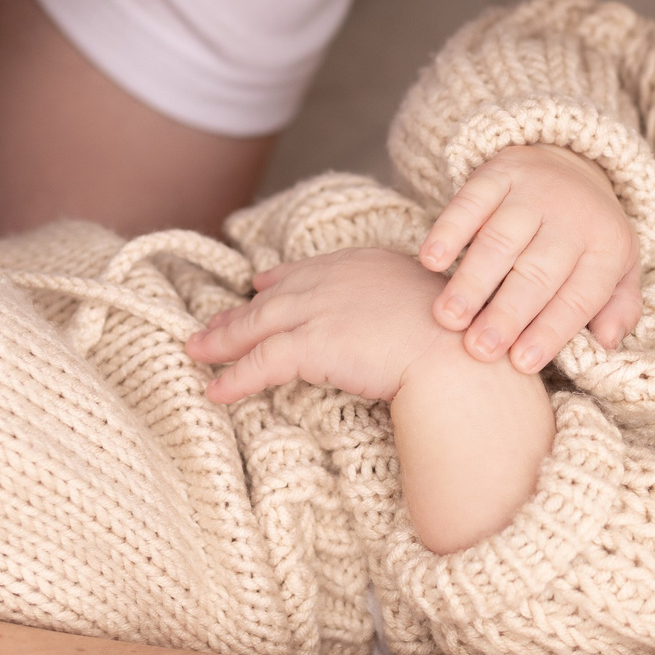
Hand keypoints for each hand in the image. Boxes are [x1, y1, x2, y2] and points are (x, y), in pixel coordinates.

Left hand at [187, 248, 454, 402]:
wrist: (457, 353)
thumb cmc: (458, 338)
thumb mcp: (429, 303)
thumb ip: (402, 305)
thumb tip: (397, 325)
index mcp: (365, 264)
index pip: (309, 271)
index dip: (278, 281)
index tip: (258, 287)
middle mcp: (336, 279)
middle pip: (273, 297)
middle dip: (238, 312)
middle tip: (210, 325)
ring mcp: (321, 308)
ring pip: (257, 325)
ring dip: (222, 341)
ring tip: (196, 353)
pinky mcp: (311, 343)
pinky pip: (260, 362)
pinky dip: (234, 376)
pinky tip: (216, 390)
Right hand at [416, 145, 642, 370]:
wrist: (572, 162)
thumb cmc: (588, 236)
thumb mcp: (620, 269)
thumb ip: (620, 308)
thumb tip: (609, 341)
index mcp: (607, 247)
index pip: (579, 296)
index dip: (550, 331)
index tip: (521, 363)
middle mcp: (573, 216)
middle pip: (538, 271)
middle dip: (507, 313)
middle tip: (479, 349)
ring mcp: (535, 191)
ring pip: (501, 239)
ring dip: (472, 280)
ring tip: (449, 318)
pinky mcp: (500, 171)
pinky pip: (472, 200)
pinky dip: (449, 229)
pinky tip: (432, 261)